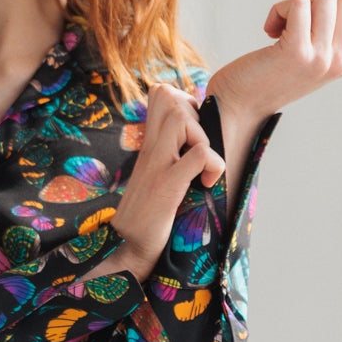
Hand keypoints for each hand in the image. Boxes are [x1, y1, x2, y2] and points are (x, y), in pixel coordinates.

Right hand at [81, 82, 225, 284]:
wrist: (128, 245)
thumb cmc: (148, 214)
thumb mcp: (155, 175)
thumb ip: (168, 154)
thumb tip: (191, 143)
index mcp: (149, 146)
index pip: (160, 96)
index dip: (185, 103)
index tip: (196, 130)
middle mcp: (150, 150)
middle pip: (168, 98)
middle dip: (195, 114)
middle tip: (200, 145)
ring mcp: (158, 166)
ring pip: (183, 120)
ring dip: (203, 137)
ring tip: (203, 164)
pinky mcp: (168, 185)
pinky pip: (200, 155)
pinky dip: (213, 165)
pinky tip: (206, 184)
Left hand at [207, 0, 341, 122]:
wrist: (241, 105)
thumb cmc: (274, 72)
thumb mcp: (315, 54)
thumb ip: (334, 29)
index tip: (311, 20)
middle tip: (295, 23)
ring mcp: (322, 57)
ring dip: (295, 4)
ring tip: (282, 28)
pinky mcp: (297, 51)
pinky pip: (298, 3)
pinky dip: (278, 9)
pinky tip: (270, 31)